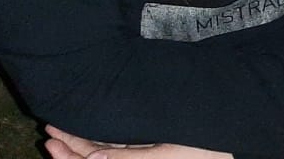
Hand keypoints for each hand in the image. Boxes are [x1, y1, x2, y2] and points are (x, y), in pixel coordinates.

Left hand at [43, 126, 229, 158]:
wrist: (234, 137)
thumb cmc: (205, 149)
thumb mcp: (167, 155)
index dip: (69, 157)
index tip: (51, 140)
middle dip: (69, 149)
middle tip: (49, 130)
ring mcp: (140, 157)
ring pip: (101, 153)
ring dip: (80, 142)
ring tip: (59, 127)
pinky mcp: (148, 149)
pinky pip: (117, 147)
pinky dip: (99, 139)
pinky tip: (88, 128)